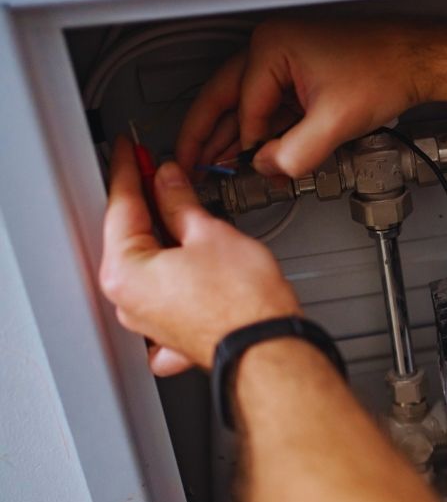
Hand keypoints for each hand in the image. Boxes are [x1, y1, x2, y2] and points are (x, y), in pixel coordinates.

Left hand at [100, 136, 300, 374]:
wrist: (270, 348)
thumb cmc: (246, 304)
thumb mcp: (210, 234)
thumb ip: (180, 202)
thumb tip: (168, 182)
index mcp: (125, 272)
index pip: (121, 206)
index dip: (131, 171)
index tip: (131, 153)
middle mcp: (129, 301)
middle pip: (131, 237)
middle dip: (147, 204)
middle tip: (160, 174)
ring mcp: (149, 322)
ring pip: (148, 266)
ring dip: (163, 237)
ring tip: (184, 212)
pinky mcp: (172, 334)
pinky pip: (163, 296)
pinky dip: (172, 276)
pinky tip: (188, 261)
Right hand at [175, 19, 425, 177]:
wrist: (417, 61)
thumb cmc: (386, 72)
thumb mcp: (336, 122)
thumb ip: (297, 153)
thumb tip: (268, 169)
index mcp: (271, 49)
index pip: (243, 107)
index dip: (247, 145)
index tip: (247, 171)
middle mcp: (270, 49)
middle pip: (224, 98)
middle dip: (206, 135)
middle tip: (186, 164)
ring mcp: (283, 61)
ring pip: (245, 104)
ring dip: (234, 136)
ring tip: (213, 165)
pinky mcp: (299, 76)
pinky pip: (269, 107)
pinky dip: (261, 131)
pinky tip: (253, 154)